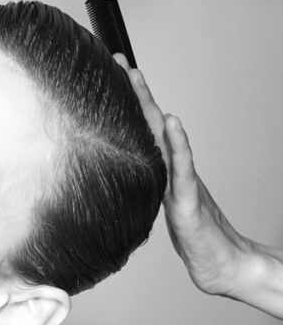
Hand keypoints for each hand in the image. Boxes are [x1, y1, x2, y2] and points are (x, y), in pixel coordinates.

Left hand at [118, 60, 251, 297]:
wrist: (217, 262)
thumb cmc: (189, 235)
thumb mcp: (152, 208)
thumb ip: (139, 189)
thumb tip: (109, 180)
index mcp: (158, 170)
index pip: (138, 131)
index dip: (124, 104)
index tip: (106, 76)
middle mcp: (170, 169)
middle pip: (149, 123)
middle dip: (133, 92)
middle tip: (117, 61)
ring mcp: (181, 181)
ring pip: (163, 137)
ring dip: (150, 106)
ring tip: (136, 79)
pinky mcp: (189, 200)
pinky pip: (183, 169)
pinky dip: (177, 145)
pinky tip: (172, 124)